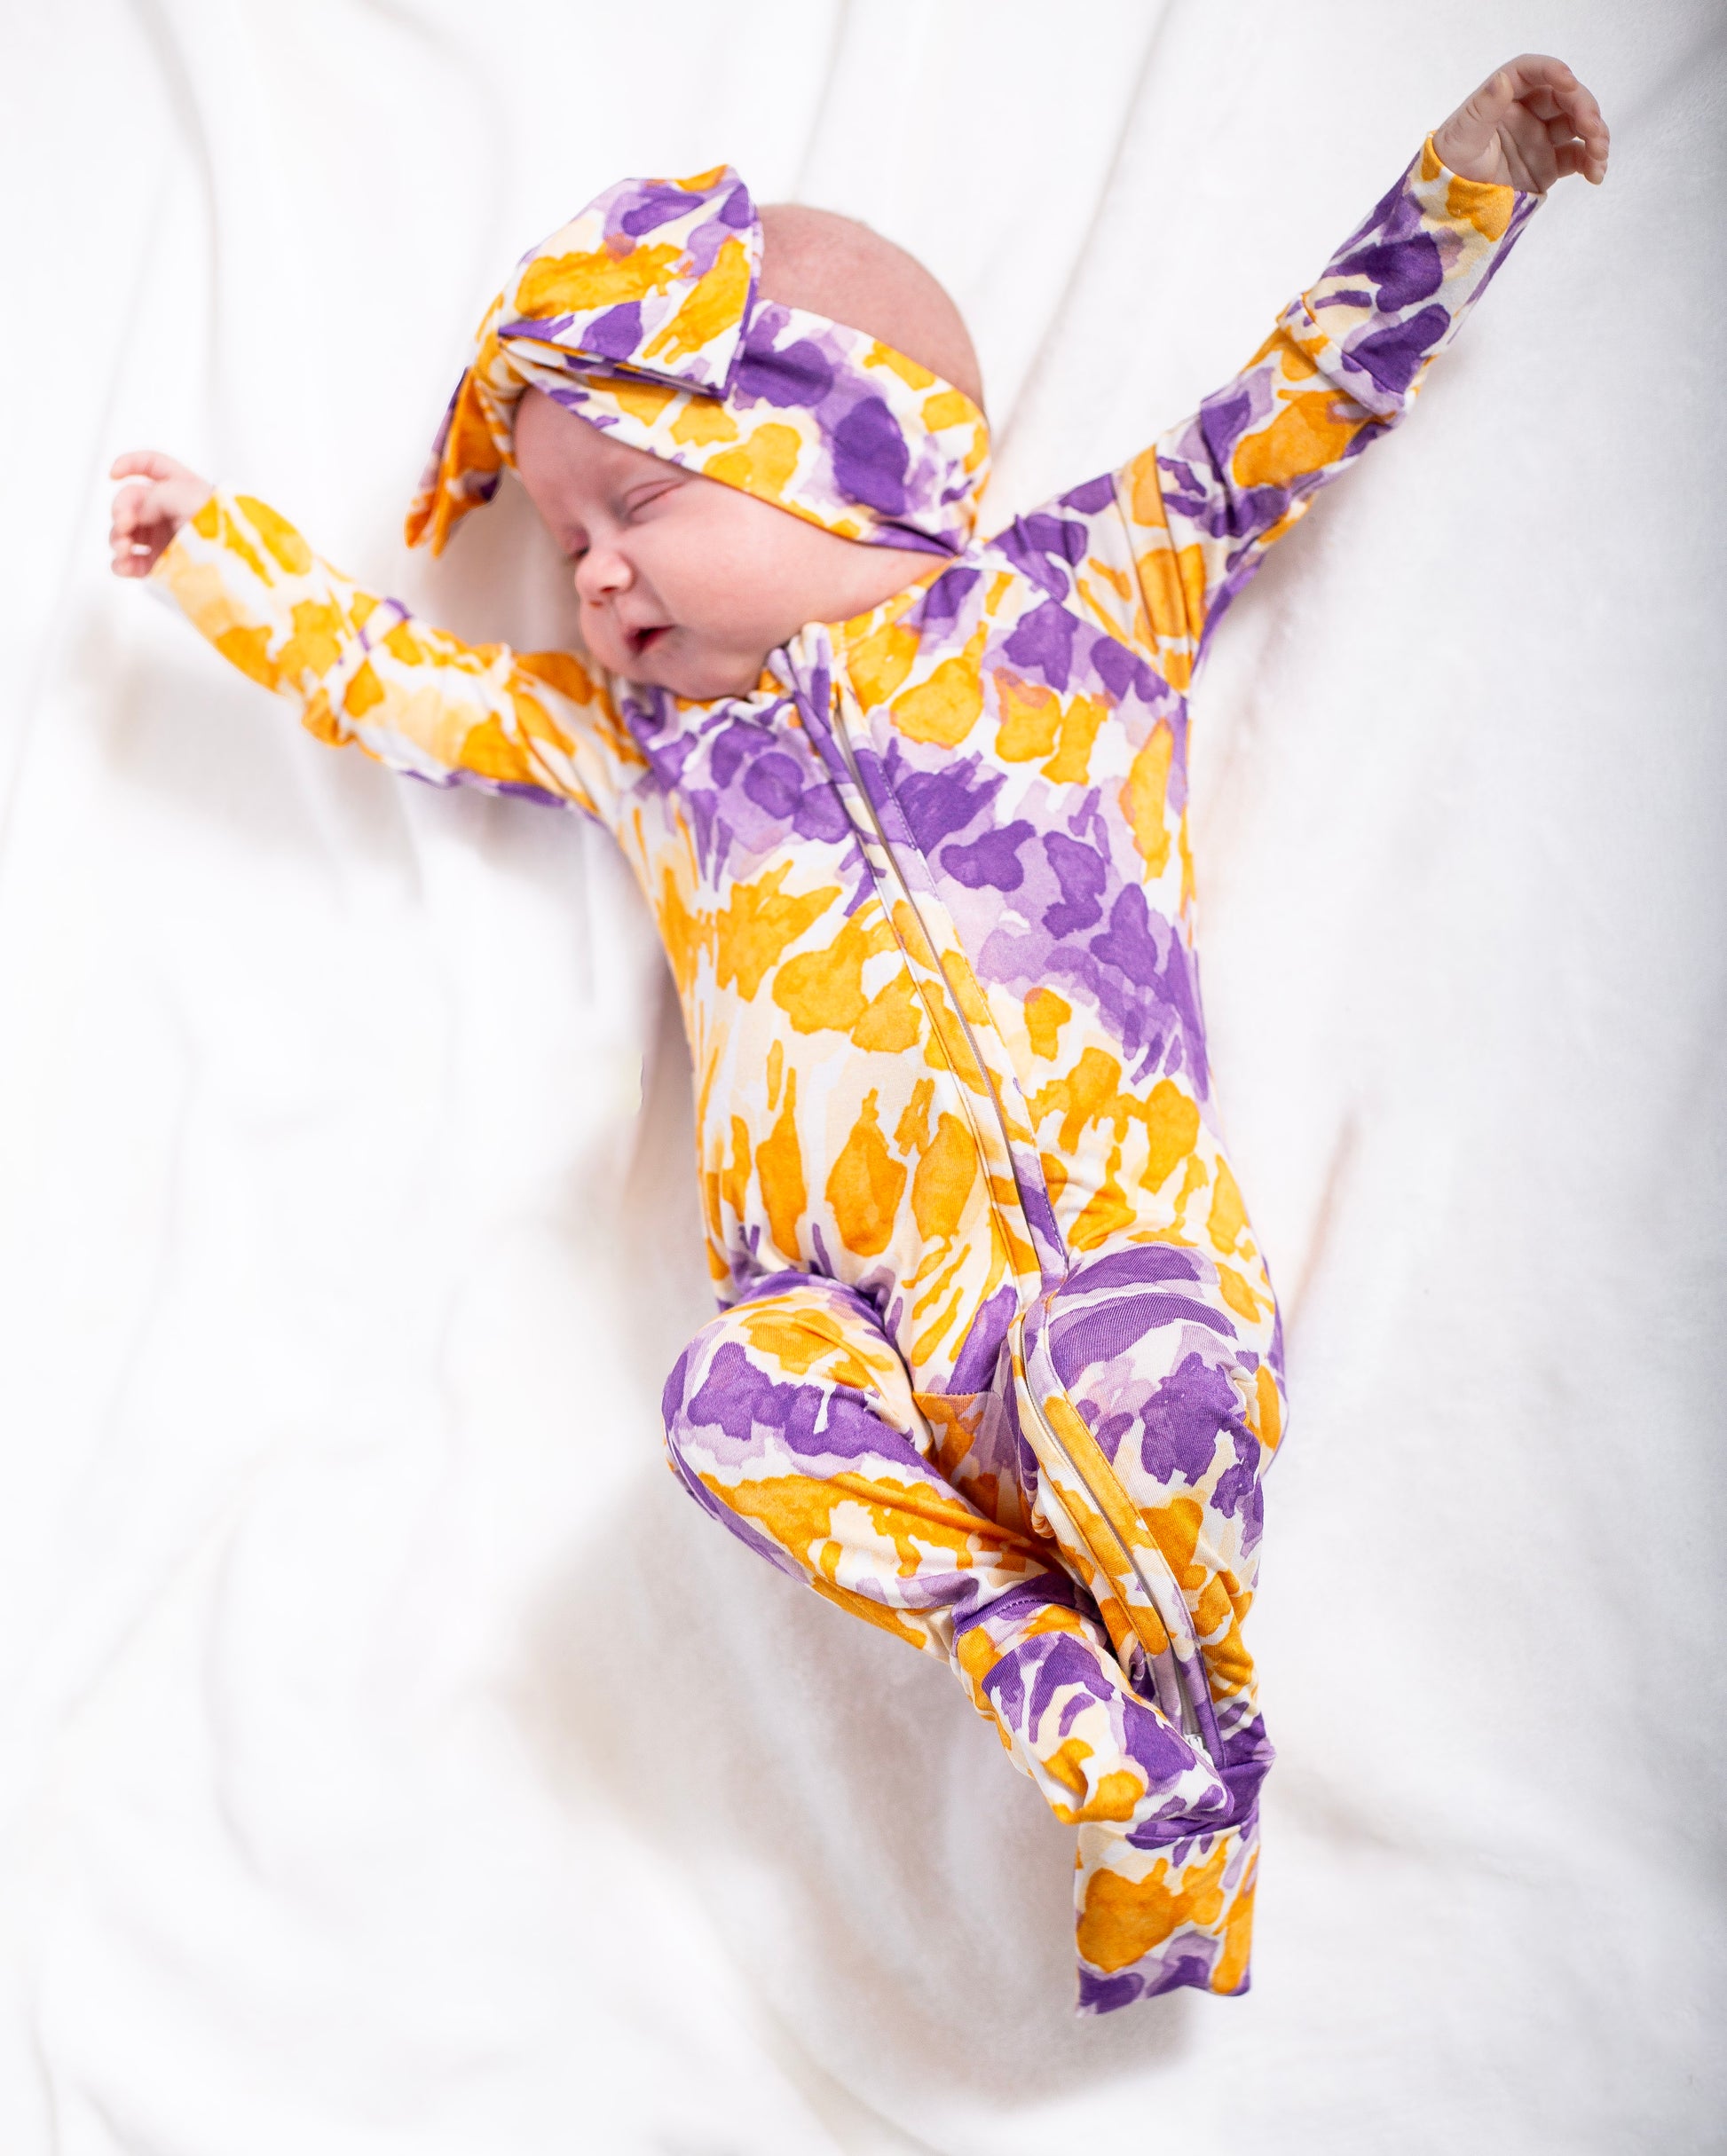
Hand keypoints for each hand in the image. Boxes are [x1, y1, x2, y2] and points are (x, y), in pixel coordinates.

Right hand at [109, 450, 212, 577]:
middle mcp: (168, 510)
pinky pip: (131, 562)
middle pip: (129, 502)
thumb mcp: (190, 496)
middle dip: (120, 510)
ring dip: (115, 538)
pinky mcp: (161, 564)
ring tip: (123, 548)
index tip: (113, 474)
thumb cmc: (221, 526)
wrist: (239, 564)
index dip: (129, 464)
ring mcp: (164, 538)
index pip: (150, 466)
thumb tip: (139, 514)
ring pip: (124, 533)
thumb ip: (157, 495)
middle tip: (124, 524)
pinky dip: (121, 563)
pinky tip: (123, 564)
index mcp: (180, 487)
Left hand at [1433, 55, 1609, 192]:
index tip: (1568, 81)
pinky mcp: (1549, 164)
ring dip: (1595, 135)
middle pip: (1564, 97)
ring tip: (1600, 155)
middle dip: (1584, 108)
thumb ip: (1484, 107)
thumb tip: (1503, 79)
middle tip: (1592, 128)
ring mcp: (1540, 137)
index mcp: (1504, 97)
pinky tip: (1596, 173)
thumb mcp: (1462, 137)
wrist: (1450, 207)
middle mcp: (1526, 112)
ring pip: (1577, 125)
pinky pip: (1577, 157)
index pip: (1532, 73)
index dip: (1553, 71)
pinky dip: (1591, 162)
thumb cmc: (1449, 166)